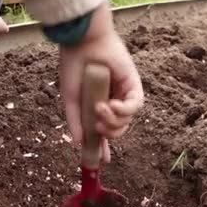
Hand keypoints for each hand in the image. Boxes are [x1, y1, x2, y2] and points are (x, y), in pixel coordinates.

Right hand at [59, 2, 143, 162]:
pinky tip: (112, 104)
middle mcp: (112, 101)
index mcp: (96, 105)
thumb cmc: (73, 67)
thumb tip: (78, 144)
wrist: (82, 44)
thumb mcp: (71, 100)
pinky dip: (124, 110)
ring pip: (126, 120)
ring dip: (112, 120)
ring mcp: (124, 93)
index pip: (104, 131)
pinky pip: (135, 106)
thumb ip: (75, 122)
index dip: (104, 147)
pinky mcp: (133, 84)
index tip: (100, 161)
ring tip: (100, 108)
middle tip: (97, 126)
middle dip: (108, 133)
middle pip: (118, 129)